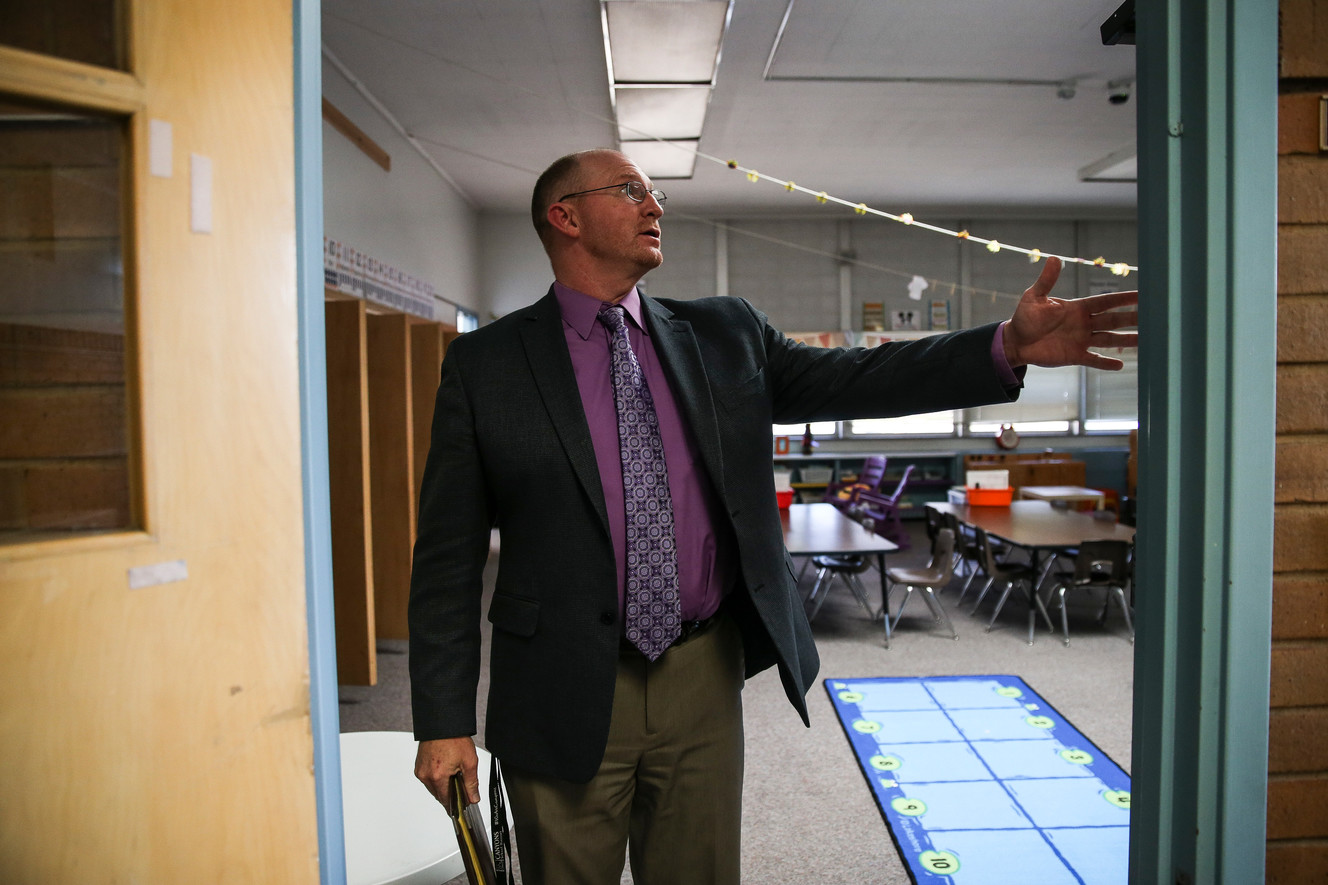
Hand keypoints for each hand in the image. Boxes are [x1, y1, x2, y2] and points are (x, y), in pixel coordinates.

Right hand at [414, 736, 479, 812]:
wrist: (442, 723)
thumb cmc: (454, 738)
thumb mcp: (469, 762)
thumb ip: (471, 783)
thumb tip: (473, 798)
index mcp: (437, 777)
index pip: (445, 801)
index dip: (455, 804)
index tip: (461, 806)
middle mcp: (425, 775)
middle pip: (438, 794)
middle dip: (450, 793)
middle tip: (461, 785)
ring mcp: (420, 770)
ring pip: (432, 787)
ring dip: (442, 785)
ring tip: (453, 773)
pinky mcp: (418, 764)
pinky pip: (427, 778)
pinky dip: (436, 777)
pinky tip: (445, 768)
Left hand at [1002, 257, 1138, 369]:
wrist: (1015, 341)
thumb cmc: (1025, 317)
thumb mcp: (1034, 297)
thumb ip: (1046, 280)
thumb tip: (1055, 258)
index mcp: (1077, 308)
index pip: (1105, 302)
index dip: (1123, 299)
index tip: (1143, 295)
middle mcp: (1084, 323)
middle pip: (1113, 320)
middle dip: (1132, 318)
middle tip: (1154, 317)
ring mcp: (1081, 340)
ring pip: (1109, 339)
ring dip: (1126, 340)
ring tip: (1146, 340)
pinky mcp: (1074, 356)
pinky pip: (1094, 359)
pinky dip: (1105, 363)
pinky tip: (1120, 364)